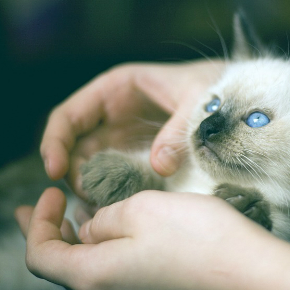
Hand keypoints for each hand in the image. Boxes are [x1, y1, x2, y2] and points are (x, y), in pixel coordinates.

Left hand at [15, 187, 277, 289]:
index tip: (49, 191)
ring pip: (87, 262)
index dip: (36, 221)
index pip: (41, 253)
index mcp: (94, 275)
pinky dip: (102, 241)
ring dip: (75, 235)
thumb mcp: (140, 211)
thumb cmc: (195, 238)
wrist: (246, 270)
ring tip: (73, 211)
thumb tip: (92, 228)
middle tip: (41, 205)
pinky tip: (110, 223)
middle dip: (48, 229)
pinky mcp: (151, 285)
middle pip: (61, 262)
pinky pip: (113, 264)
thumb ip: (104, 219)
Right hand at [40, 60, 223, 198]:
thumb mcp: (198, 100)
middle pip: (75, 146)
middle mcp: (112, 114)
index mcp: (115, 88)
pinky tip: (122, 203)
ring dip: (94, 185)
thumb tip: (159, 166)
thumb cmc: (212, 85)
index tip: (54, 170)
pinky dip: (116, 189)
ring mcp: (125, 136)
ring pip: (93, 165)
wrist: (234, 95)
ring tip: (105, 204)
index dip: (54, 141)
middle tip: (89, 196)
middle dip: (75, 172)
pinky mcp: (139, 155)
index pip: (68, 115)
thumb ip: (178, 130)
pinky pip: (118, 174)